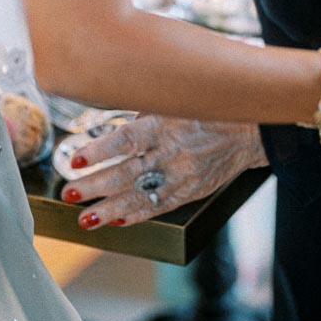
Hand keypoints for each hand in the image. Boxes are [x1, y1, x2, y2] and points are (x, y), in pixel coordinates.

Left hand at [60, 115, 268, 229]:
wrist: (249, 130)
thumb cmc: (207, 109)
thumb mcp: (175, 100)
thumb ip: (143, 114)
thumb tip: (108, 128)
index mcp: (166, 123)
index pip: (128, 139)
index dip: (101, 151)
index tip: (77, 159)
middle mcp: (173, 151)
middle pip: (129, 172)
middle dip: (96, 185)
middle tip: (71, 192)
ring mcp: (183, 175)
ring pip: (141, 196)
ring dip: (109, 208)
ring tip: (85, 218)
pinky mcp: (192, 191)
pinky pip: (160, 206)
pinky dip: (137, 215)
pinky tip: (115, 220)